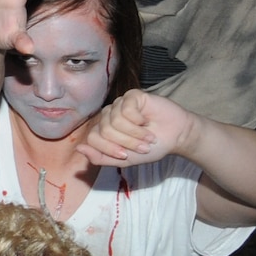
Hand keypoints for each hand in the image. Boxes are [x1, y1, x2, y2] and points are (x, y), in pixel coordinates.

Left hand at [81, 88, 200, 166]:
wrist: (176, 137)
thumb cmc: (150, 148)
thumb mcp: (124, 160)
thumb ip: (100, 157)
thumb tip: (80, 148)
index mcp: (103, 130)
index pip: (93, 139)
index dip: (110, 149)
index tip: (126, 155)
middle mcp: (108, 115)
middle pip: (105, 131)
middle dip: (127, 142)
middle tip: (143, 146)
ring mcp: (118, 104)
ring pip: (115, 121)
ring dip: (136, 133)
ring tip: (148, 136)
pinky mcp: (131, 96)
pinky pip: (126, 109)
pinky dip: (139, 120)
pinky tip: (147, 120)